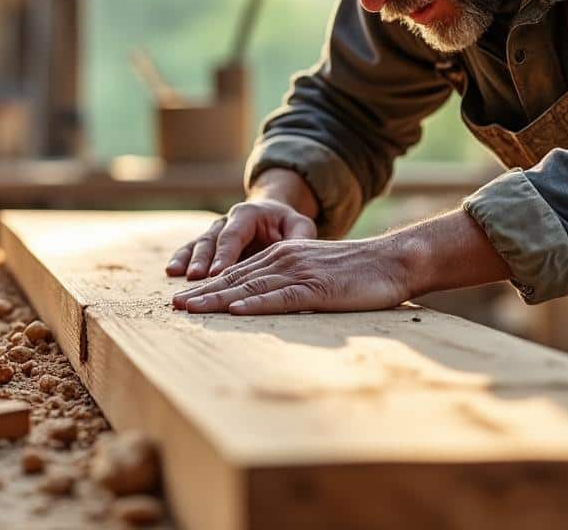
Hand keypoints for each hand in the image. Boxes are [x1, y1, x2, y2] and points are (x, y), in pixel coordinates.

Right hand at [165, 199, 316, 280]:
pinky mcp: (209, 242)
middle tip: (196, 278)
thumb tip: (300, 252)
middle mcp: (226, 220)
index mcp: (248, 214)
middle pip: (211, 240)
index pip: (234, 235)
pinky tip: (171, 272)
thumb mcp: (300, 226)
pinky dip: (180, 259)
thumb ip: (299, 237)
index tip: (219, 272)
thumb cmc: (288, 224)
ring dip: (188, 260)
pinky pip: (191, 249)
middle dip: (202, 260)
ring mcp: (215, 231)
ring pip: (198, 244)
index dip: (225, 254)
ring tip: (179, 275)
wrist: (273, 216)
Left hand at [171, 236, 414, 314]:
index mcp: (284, 256)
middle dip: (202, 293)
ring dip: (218, 299)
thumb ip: (293, 284)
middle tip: (172, 306)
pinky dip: (255, 305)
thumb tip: (271, 302)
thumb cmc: (360, 273)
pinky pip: (281, 298)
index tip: (183, 300)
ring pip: (250, 288)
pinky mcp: (318, 290)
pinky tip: (235, 311)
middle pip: (235, 280)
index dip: (208, 287)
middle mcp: (285, 261)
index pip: (238, 274)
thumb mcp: (318, 273)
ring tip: (190, 309)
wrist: (395, 260)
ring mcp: (300, 273)